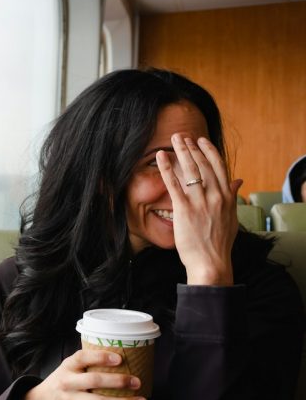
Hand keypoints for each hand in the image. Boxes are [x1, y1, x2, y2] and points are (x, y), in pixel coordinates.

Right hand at [22, 349, 146, 399]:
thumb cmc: (64, 379)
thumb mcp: (69, 366)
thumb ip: (88, 362)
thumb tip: (122, 355)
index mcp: (67, 366)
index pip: (82, 358)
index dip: (101, 357)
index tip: (119, 358)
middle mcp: (68, 383)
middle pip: (94, 381)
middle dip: (119, 382)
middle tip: (137, 382)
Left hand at [155, 134, 239, 284]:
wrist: (211, 262)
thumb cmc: (219, 243)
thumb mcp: (231, 217)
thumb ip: (233, 197)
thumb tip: (238, 180)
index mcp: (227, 197)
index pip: (218, 167)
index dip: (209, 151)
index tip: (201, 141)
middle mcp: (215, 196)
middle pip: (202, 165)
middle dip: (191, 148)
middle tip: (181, 136)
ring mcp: (200, 202)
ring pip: (189, 170)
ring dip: (180, 152)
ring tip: (173, 140)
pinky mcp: (184, 209)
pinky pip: (173, 184)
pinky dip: (166, 168)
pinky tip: (160, 157)